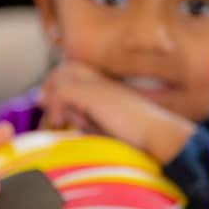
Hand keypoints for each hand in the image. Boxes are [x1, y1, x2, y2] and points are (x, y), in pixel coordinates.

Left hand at [38, 62, 194, 162]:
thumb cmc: (136, 139)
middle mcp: (101, 81)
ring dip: (55, 101)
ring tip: (57, 123)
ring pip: (62, 78)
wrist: (159, 135)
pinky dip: (56, 108)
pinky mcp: (94, 94)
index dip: (58, 87)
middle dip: (50, 87)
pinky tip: (61, 124)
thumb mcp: (103, 129)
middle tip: (50, 114)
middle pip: (66, 68)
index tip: (54, 113)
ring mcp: (99, 85)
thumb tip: (56, 117)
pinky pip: (63, 92)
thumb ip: (82, 120)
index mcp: (106, 87)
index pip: (74, 73)